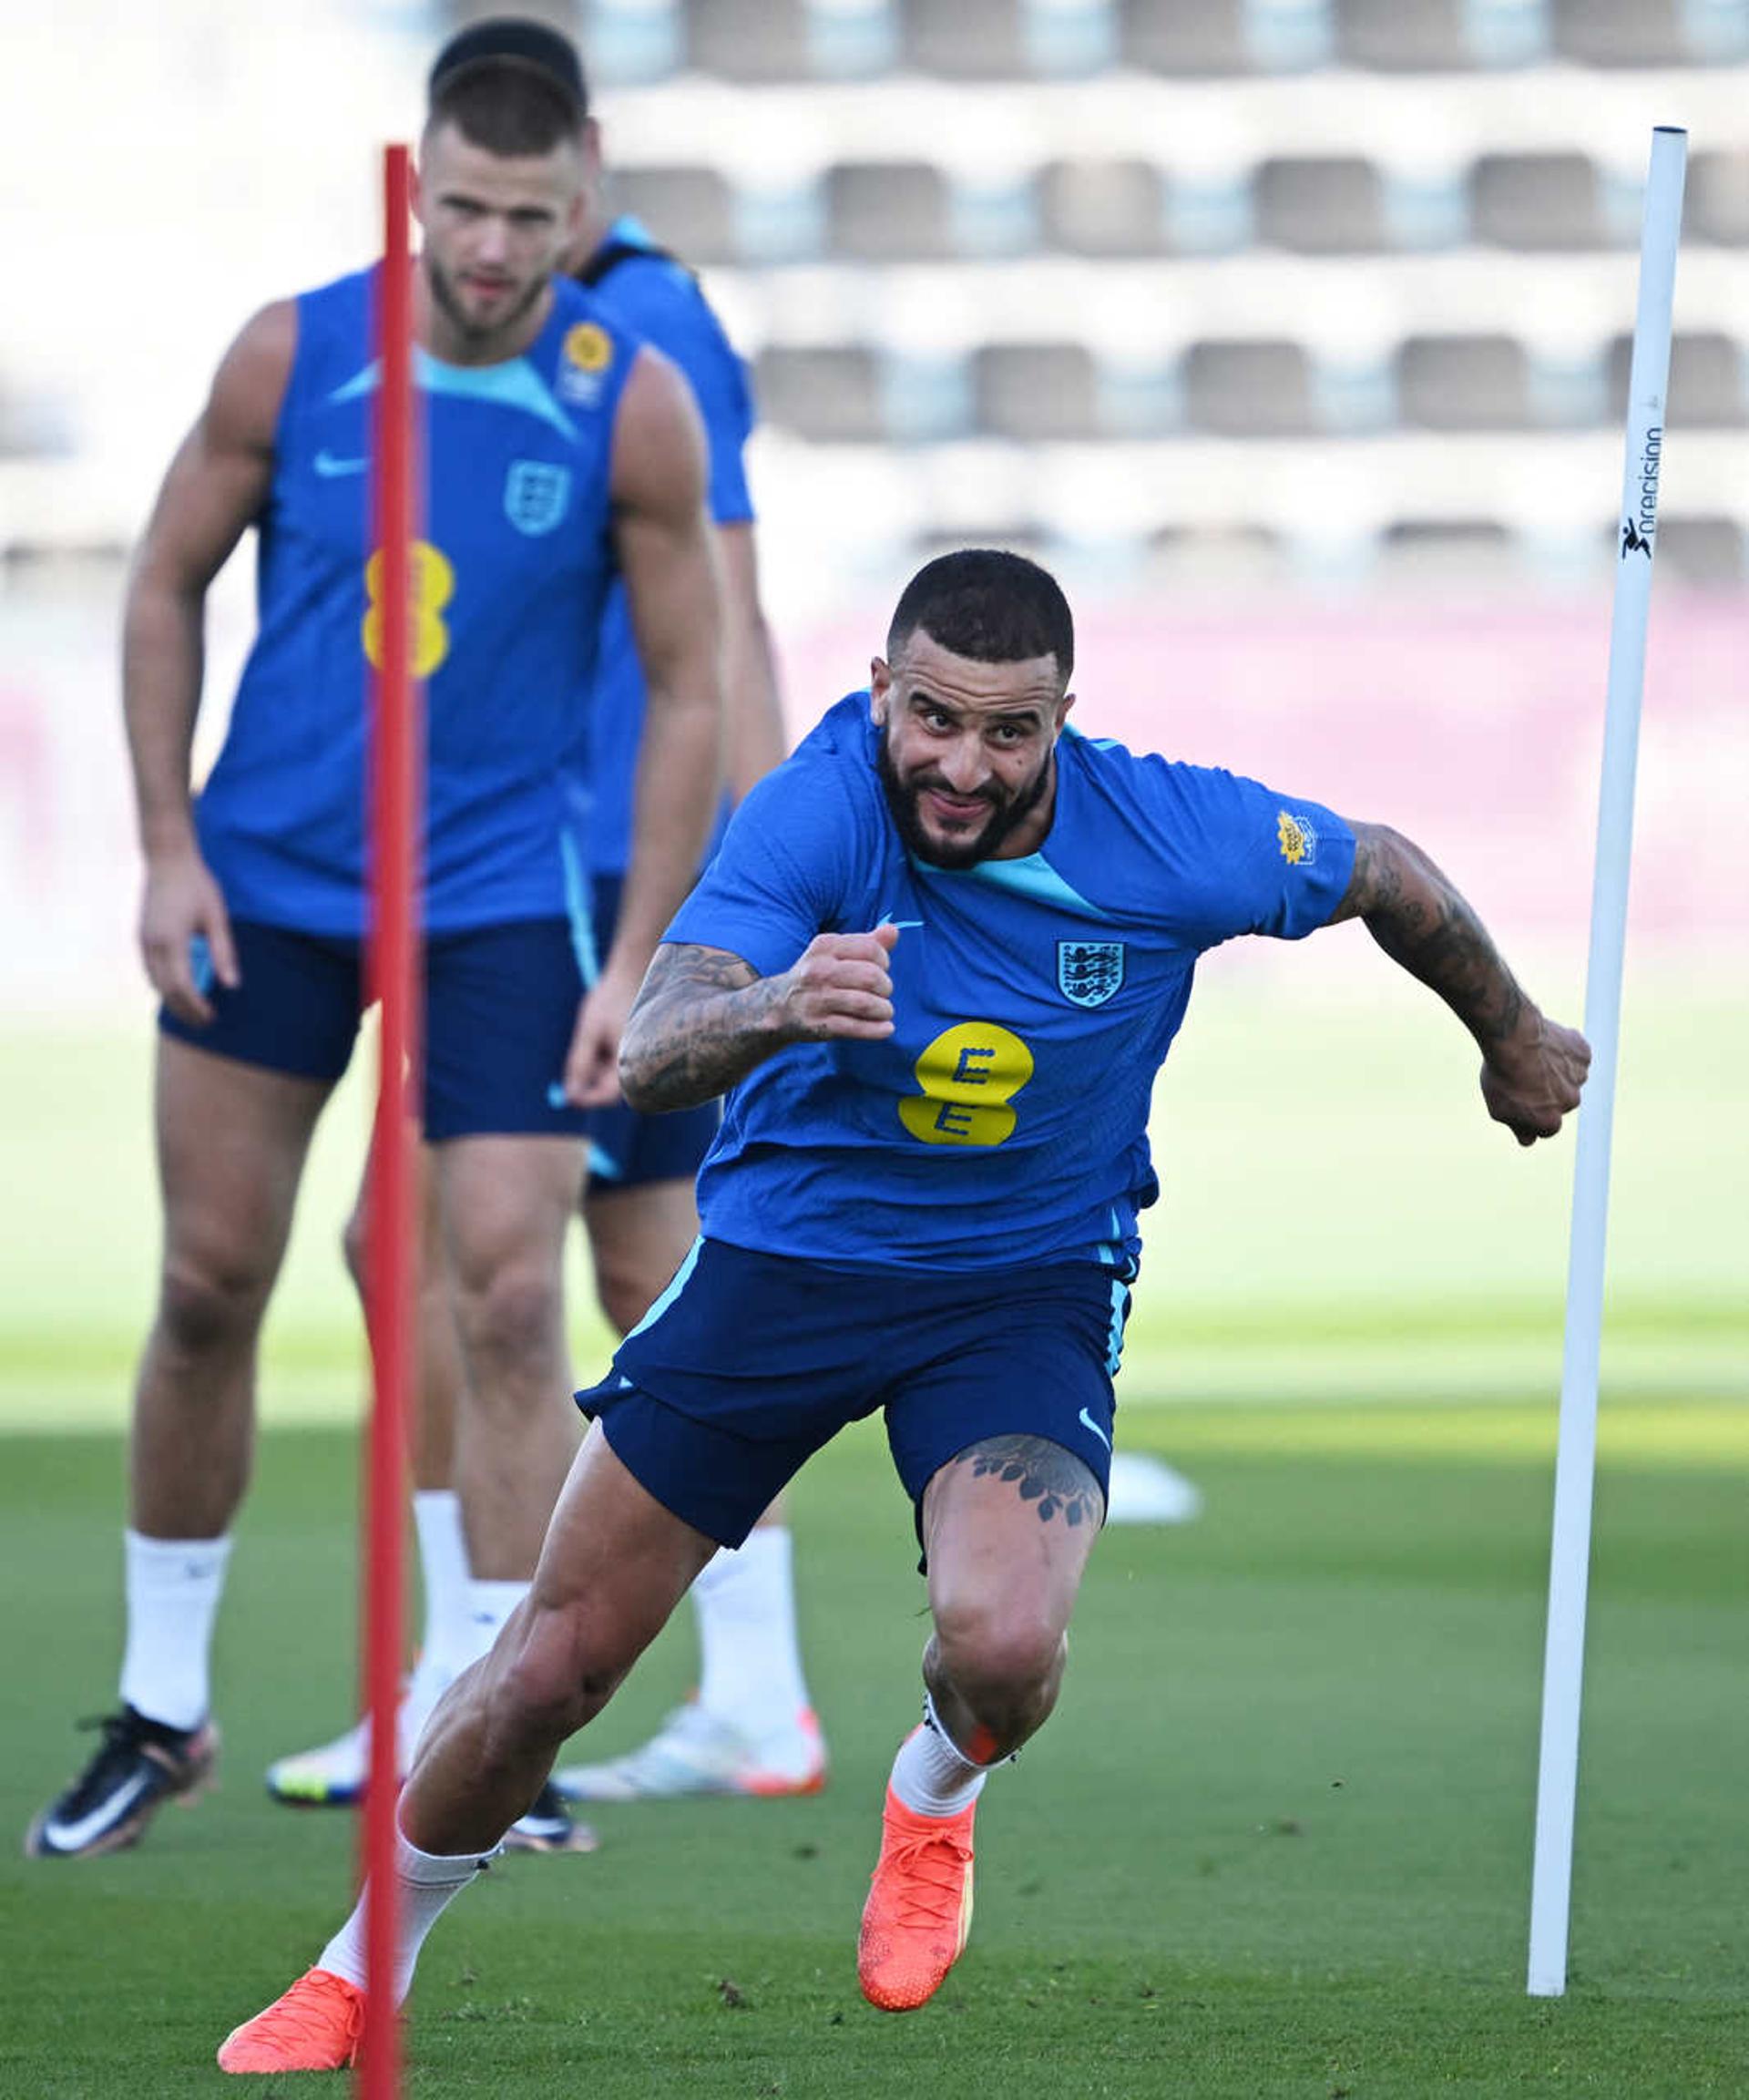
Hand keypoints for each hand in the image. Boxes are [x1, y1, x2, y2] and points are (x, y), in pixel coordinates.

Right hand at [139, 845, 238, 1025]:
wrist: (167, 859)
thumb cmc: (197, 885)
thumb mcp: (217, 917)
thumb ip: (223, 952)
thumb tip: (231, 985)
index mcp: (171, 940)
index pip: (182, 986)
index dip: (196, 1006)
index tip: (211, 1017)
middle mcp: (152, 944)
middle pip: (166, 990)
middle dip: (184, 1010)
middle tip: (205, 1023)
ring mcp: (143, 941)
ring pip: (154, 982)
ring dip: (172, 1000)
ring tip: (193, 1011)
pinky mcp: (142, 936)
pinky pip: (150, 970)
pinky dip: (163, 985)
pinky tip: (179, 990)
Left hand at [563, 968, 638, 1107]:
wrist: (631, 973)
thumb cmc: (611, 1000)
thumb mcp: (589, 1032)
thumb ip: (580, 1063)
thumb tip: (570, 1095)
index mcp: (630, 1061)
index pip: (607, 1097)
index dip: (587, 1100)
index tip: (568, 1096)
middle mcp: (636, 1063)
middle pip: (607, 1088)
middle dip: (588, 1080)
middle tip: (579, 1051)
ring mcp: (633, 1057)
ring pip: (607, 1075)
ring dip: (592, 1065)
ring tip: (593, 1031)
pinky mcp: (629, 1049)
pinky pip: (610, 1063)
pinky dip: (598, 1056)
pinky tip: (600, 1029)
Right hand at [777, 922, 897, 1042]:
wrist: (778, 1007)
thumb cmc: (817, 977)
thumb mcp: (836, 953)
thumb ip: (867, 942)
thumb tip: (893, 931)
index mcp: (825, 946)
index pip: (870, 949)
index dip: (884, 961)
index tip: (881, 970)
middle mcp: (818, 971)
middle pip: (871, 977)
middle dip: (885, 987)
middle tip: (883, 993)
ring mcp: (817, 999)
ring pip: (865, 1003)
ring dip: (884, 1010)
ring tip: (885, 1011)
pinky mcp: (818, 1025)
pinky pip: (855, 1028)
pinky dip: (877, 1029)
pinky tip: (886, 1028)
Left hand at [1480, 1013, 1590, 1145]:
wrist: (1513, 1036)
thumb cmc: (1501, 1074)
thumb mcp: (1499, 1109)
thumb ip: (1518, 1127)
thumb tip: (1528, 1141)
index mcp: (1550, 1121)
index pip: (1545, 1127)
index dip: (1530, 1113)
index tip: (1518, 1098)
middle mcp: (1570, 1103)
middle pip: (1560, 1101)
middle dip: (1545, 1092)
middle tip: (1523, 1074)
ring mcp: (1579, 1078)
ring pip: (1569, 1079)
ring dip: (1556, 1071)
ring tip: (1532, 1058)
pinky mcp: (1583, 1054)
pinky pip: (1577, 1057)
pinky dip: (1566, 1052)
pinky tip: (1546, 1045)